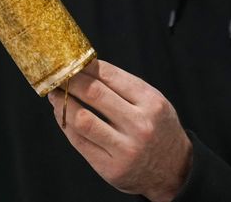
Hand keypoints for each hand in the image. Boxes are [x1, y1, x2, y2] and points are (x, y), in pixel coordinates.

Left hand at [48, 59, 192, 201]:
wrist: (174, 170)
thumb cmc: (159, 129)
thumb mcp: (153, 102)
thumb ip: (124, 87)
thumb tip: (86, 68)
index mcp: (151, 102)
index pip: (110, 75)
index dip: (85, 66)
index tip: (72, 61)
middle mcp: (139, 125)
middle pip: (94, 94)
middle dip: (70, 81)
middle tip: (58, 75)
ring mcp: (125, 148)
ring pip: (82, 119)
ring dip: (63, 103)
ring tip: (56, 94)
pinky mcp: (110, 167)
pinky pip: (79, 141)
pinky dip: (66, 124)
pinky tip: (62, 115)